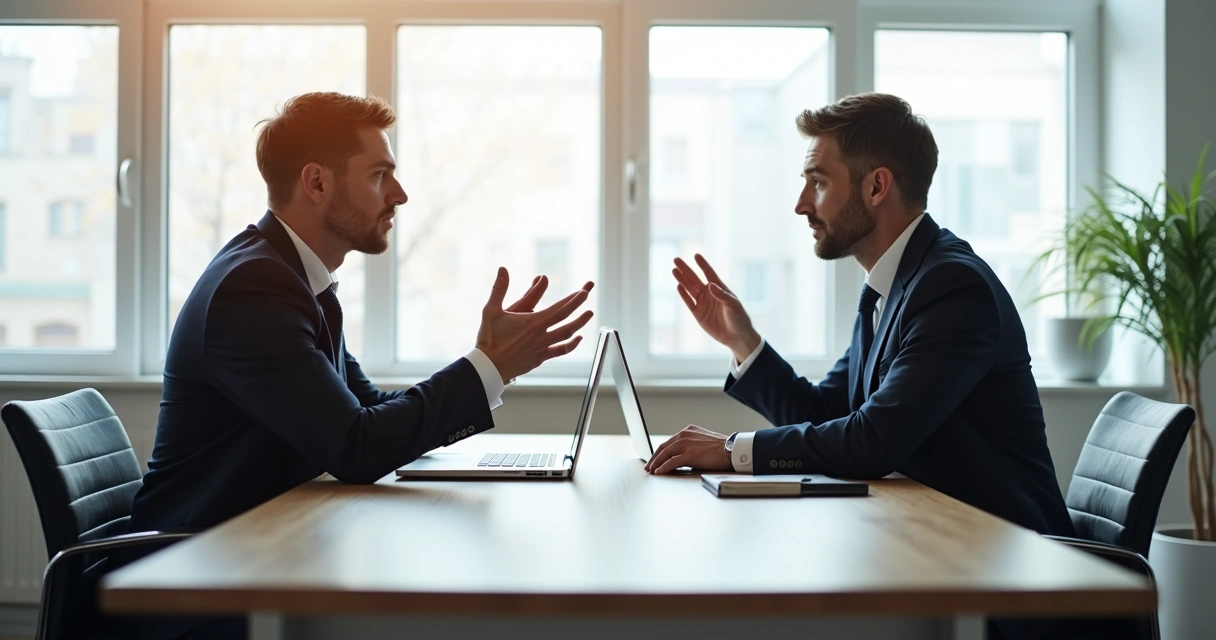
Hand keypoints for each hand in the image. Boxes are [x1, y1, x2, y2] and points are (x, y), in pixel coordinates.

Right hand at [477, 267, 594, 382]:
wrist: (488, 367)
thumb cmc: (489, 339)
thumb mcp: (491, 310)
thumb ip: (499, 288)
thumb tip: (503, 269)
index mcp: (533, 322)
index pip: (559, 308)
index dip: (573, 299)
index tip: (584, 291)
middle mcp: (541, 335)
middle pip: (567, 319)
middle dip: (580, 305)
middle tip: (588, 293)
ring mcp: (542, 348)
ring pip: (567, 335)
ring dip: (580, 323)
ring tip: (589, 314)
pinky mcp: (540, 358)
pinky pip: (560, 350)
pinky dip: (571, 345)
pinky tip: (577, 339)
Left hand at [644, 425, 733, 474]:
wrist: (733, 449)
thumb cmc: (721, 448)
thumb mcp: (702, 442)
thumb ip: (691, 445)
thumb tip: (681, 457)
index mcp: (688, 431)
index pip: (669, 442)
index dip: (660, 452)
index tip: (654, 460)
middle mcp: (685, 434)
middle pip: (664, 447)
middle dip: (654, 458)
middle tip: (648, 468)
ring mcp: (687, 443)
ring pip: (665, 453)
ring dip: (656, 463)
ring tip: (651, 472)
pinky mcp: (690, 454)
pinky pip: (672, 461)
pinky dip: (663, 467)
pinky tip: (659, 472)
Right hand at [672, 254, 759, 362]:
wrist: (737, 337)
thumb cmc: (740, 319)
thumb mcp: (734, 305)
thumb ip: (722, 295)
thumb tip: (710, 285)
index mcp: (720, 288)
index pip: (709, 273)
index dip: (702, 264)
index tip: (696, 255)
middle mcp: (710, 294)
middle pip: (695, 279)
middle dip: (686, 269)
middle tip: (676, 260)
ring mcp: (703, 303)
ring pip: (690, 289)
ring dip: (682, 280)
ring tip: (674, 270)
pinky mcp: (698, 314)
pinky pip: (689, 302)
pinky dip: (683, 295)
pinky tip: (678, 286)